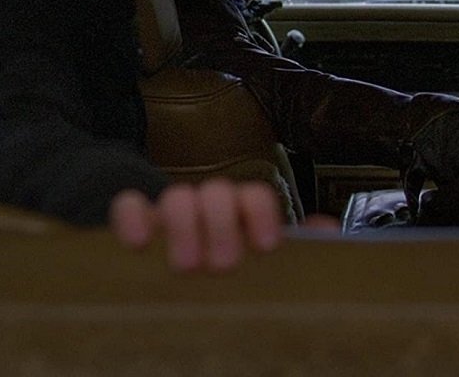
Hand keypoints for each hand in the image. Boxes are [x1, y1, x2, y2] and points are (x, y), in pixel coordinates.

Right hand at [109, 179, 283, 271]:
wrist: (178, 258)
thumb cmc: (232, 261)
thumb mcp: (267, 258)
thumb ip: (300, 243)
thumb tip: (329, 231)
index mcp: (242, 211)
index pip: (254, 195)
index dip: (260, 214)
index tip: (266, 246)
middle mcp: (209, 205)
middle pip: (218, 192)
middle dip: (222, 225)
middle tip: (224, 265)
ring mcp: (172, 212)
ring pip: (177, 195)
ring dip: (183, 225)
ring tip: (187, 265)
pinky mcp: (136, 223)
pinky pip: (128, 206)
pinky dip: (132, 218)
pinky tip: (140, 242)